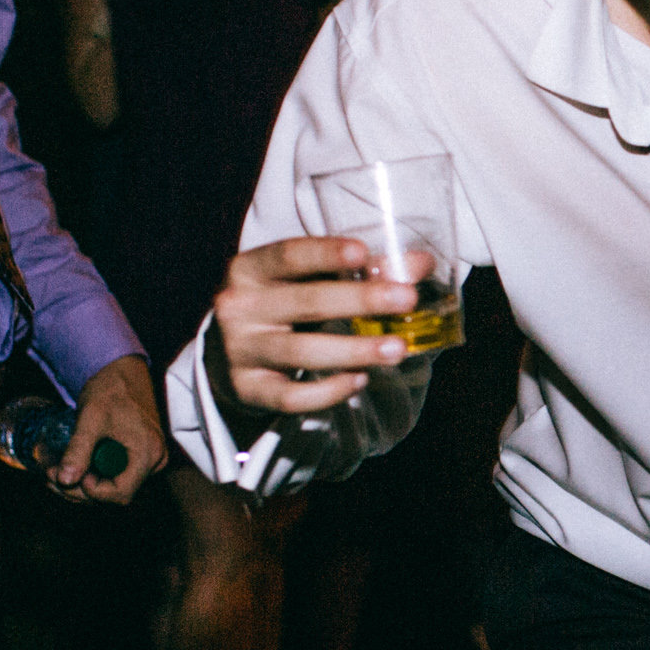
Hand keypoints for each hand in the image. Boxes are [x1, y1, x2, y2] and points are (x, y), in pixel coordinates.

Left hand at [57, 354, 166, 503]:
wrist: (123, 371)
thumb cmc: (111, 389)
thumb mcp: (91, 418)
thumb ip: (79, 450)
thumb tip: (64, 480)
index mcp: (148, 454)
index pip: (120, 493)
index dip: (92, 491)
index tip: (71, 475)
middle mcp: (154, 461)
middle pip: (115, 493)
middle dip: (79, 488)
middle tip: (51, 474)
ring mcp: (148, 460)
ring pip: (113, 486)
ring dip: (82, 483)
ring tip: (55, 469)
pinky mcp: (140, 456)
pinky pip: (115, 474)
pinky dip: (92, 473)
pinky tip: (72, 465)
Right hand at [212, 235, 420, 417]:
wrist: (227, 352)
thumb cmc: (280, 305)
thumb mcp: (307, 281)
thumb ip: (363, 270)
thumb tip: (422, 263)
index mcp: (251, 269)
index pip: (288, 255)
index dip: (325, 253)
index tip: (362, 252)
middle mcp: (239, 307)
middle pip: (304, 303)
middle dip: (359, 300)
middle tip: (407, 299)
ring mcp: (240, 350)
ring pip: (301, 352)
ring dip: (354, 350)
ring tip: (397, 349)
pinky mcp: (247, 389)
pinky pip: (291, 396)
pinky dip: (328, 391)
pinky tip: (359, 379)